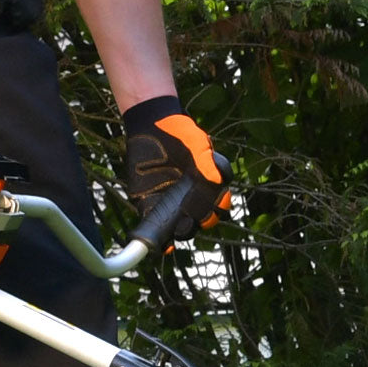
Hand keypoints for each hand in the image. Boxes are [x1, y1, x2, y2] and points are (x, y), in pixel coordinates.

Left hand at [120, 95, 228, 250]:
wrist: (150, 124)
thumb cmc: (179, 132)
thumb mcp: (196, 142)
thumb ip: (207, 161)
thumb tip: (218, 181)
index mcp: (207, 185)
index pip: (218, 205)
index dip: (216, 210)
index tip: (211, 209)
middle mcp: (192, 196)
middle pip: (201, 219)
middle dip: (199, 222)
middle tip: (191, 219)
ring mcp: (171, 201)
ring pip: (181, 224)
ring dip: (181, 231)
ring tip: (179, 231)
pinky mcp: (150, 202)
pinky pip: (156, 221)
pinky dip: (160, 234)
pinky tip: (162, 242)